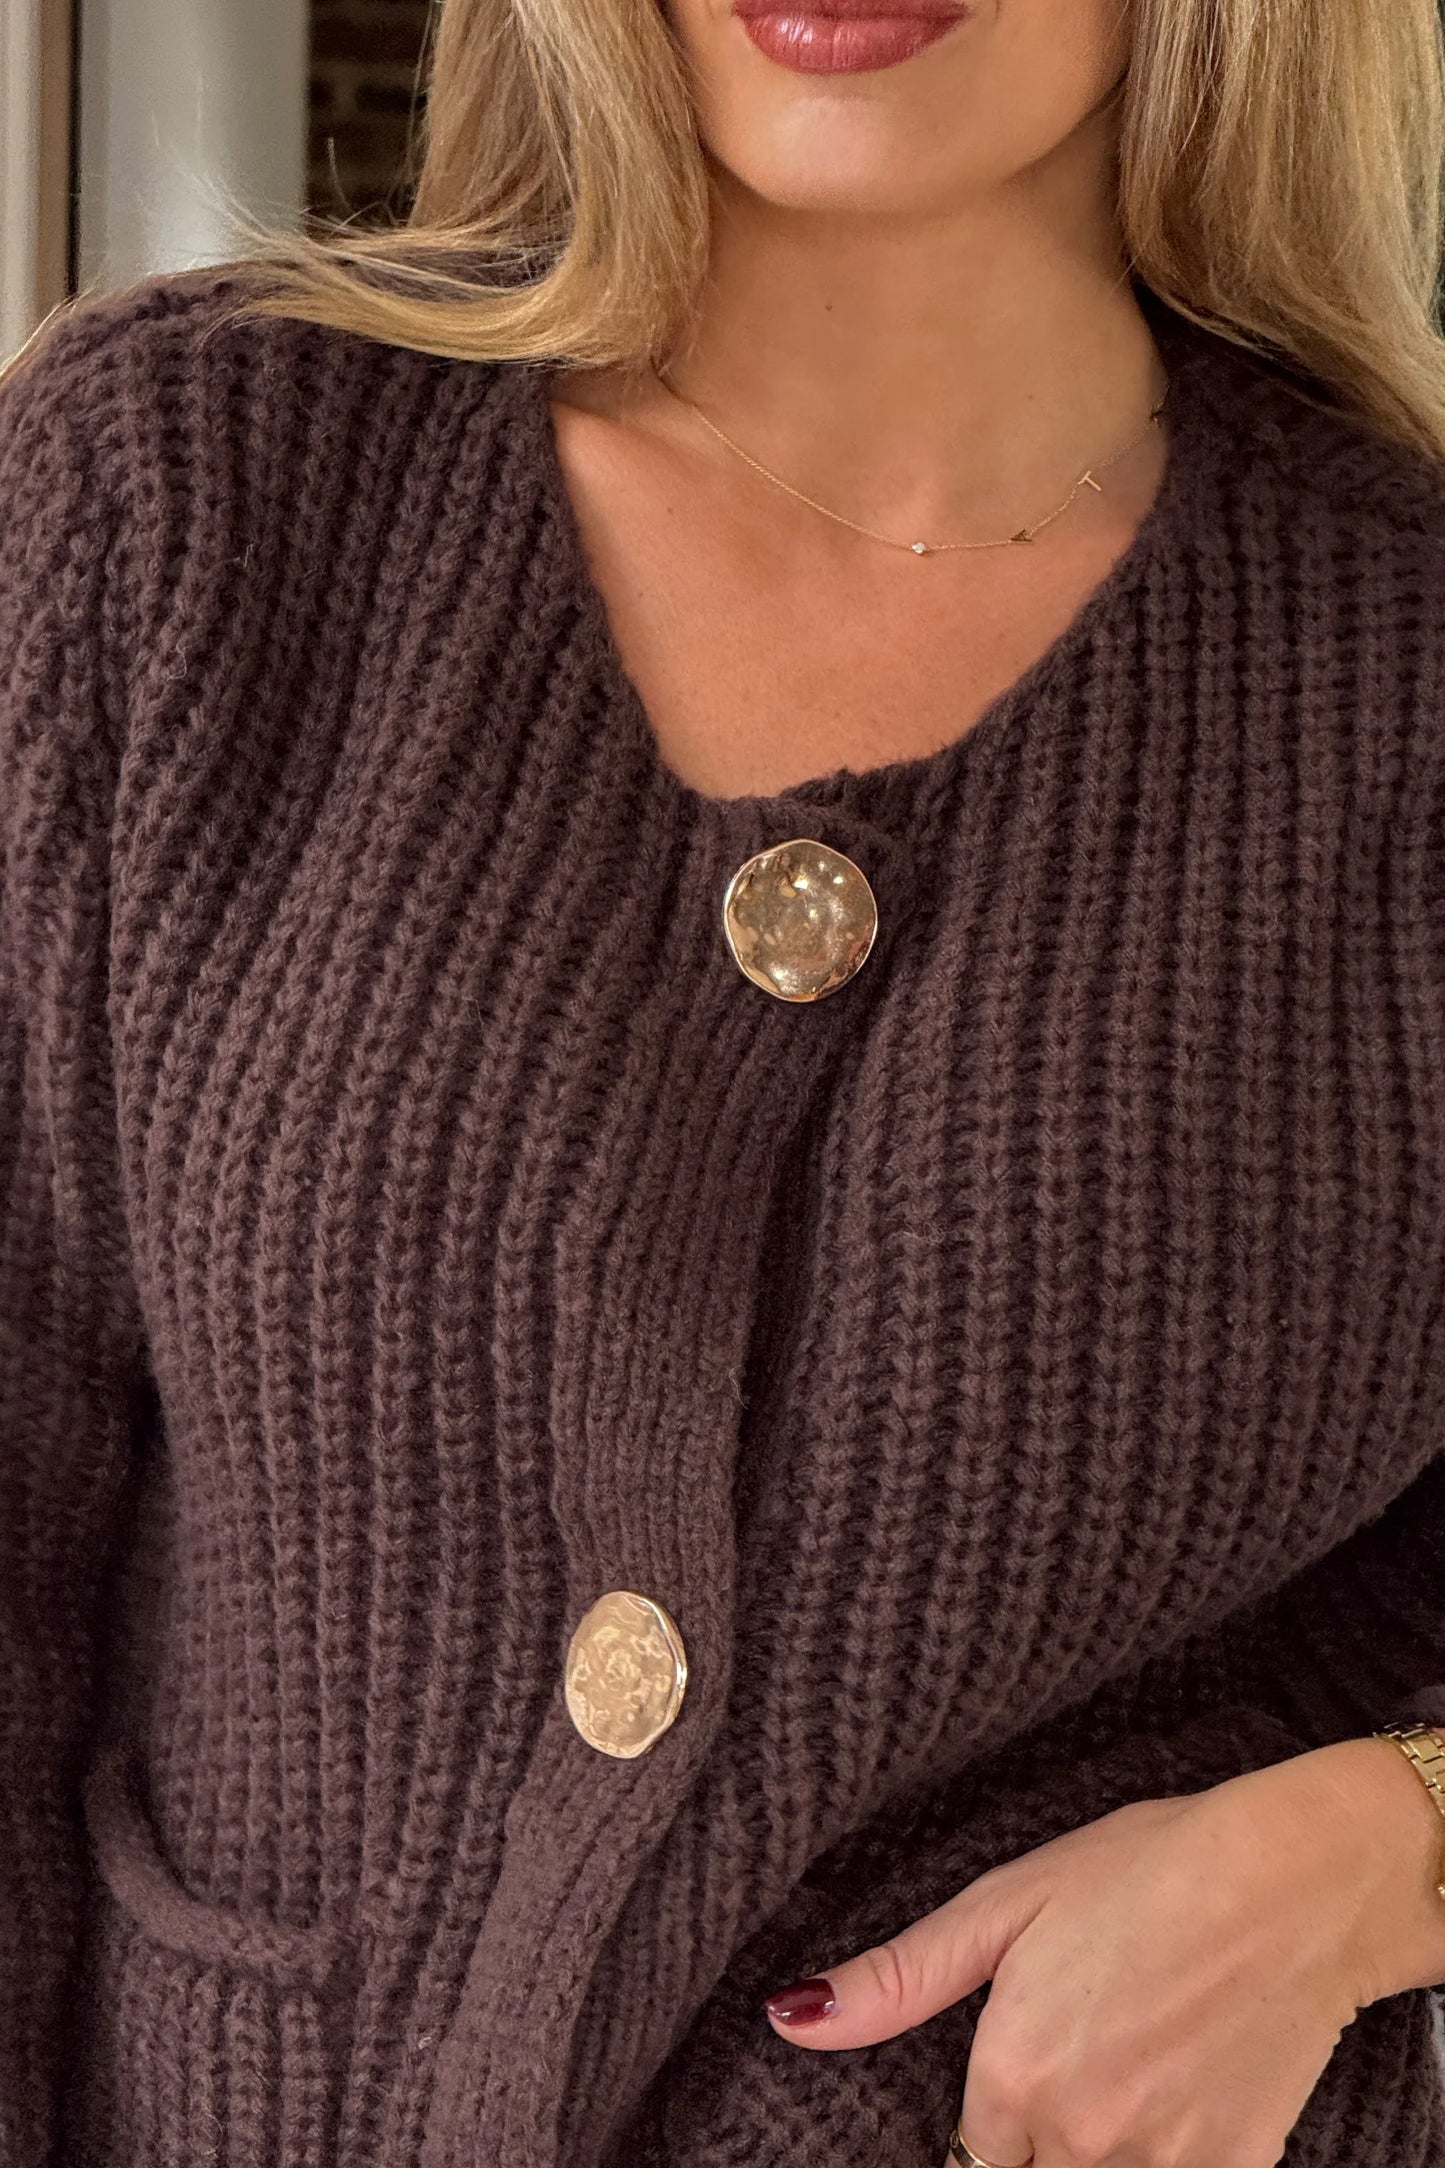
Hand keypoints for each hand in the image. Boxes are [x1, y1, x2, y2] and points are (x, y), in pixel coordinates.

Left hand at [761, 1740, 1444, 2167]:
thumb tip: (790, 2018)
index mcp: (1013, 2078)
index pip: (976, 2148)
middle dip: (1047, 2132)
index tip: (1034, 2063)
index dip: (1003, 2105)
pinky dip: (1170, 2151)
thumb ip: (897, 1981)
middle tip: (1093, 2045)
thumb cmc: (1147, 1869)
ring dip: (1105, 2143)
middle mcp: (1080, 2139)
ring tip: (1137, 2056)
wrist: (1294, 1879)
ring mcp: (1161, 2165)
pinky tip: (1186, 2082)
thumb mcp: (1005, 1903)